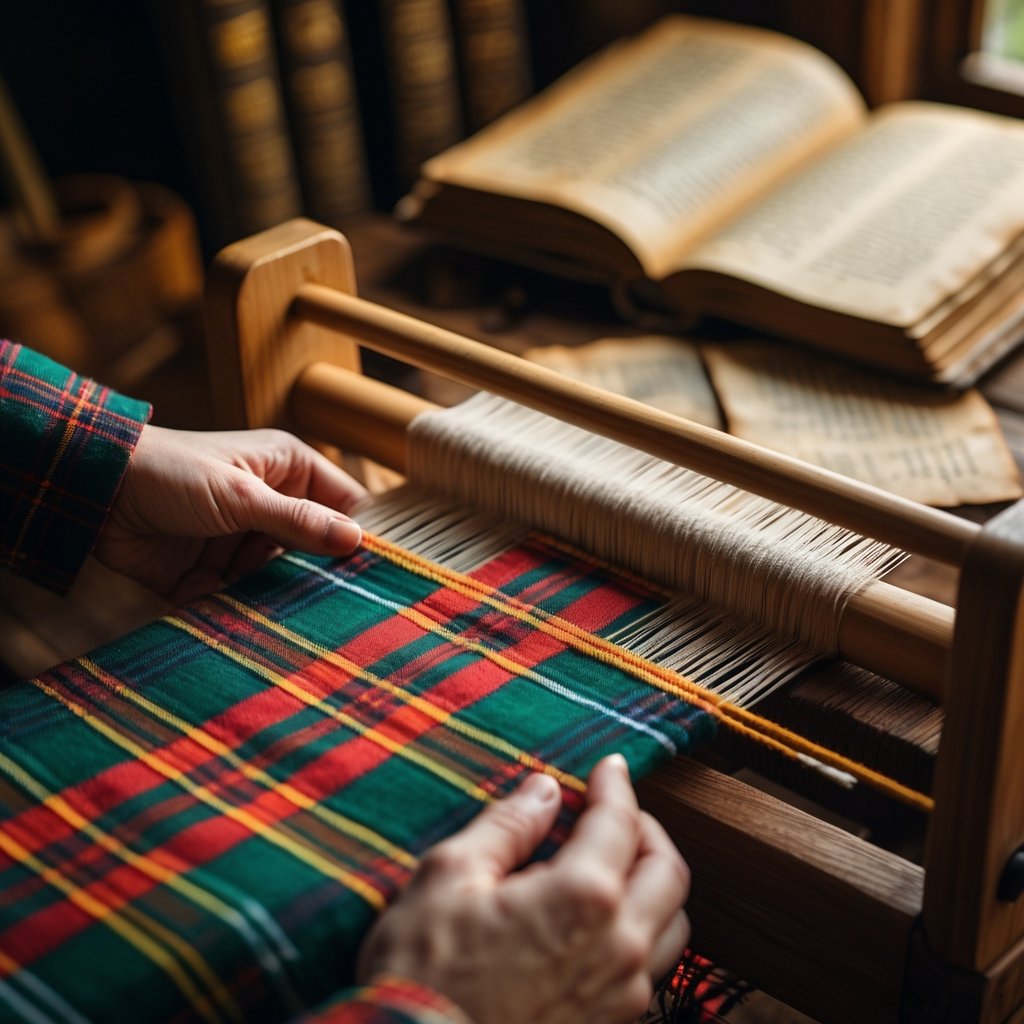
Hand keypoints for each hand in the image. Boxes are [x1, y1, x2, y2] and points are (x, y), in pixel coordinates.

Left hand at [95, 425, 366, 602]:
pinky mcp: (209, 572)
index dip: (360, 536)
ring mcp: (239, 540)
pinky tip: (240, 621)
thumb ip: (297, 520)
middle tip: (333, 604)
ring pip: (277, 580)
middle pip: (313, 550)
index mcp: (288, 470)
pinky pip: (238, 599)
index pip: (344, 505)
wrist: (91, 490)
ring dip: (275, 598)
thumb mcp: (241, 494)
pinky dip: (237, 612)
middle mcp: (270, 505)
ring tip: (282, 616)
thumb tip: (355, 541)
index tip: (376, 572)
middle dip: (316, 576)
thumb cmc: (171, 471)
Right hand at [357, 754, 689, 1023]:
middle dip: (646, 831)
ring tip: (614, 867)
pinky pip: (648, 971)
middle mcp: (618, 948)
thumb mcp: (450, 875)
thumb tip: (543, 791)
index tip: (609, 768)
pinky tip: (599, 924)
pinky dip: (639, 931)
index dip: (615, 786)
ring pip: (670, 926)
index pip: (619, 823)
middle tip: (614, 814)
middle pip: (667, 872)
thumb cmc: (422, 972)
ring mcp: (619, 998)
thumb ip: (508, 826)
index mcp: (583, 898)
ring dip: (652, 885)